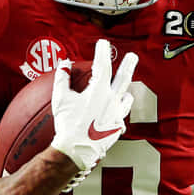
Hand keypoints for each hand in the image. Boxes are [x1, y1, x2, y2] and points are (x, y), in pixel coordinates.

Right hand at [50, 39, 136, 172]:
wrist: (76, 151)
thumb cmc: (67, 125)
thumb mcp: (61, 99)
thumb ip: (62, 79)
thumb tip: (65, 64)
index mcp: (99, 91)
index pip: (103, 65)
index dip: (102, 52)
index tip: (103, 43)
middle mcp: (112, 101)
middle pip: (124, 78)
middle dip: (128, 65)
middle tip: (133, 56)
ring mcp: (117, 115)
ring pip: (126, 99)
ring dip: (125, 93)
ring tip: (125, 92)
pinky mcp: (118, 128)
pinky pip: (121, 118)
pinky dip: (118, 114)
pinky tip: (114, 116)